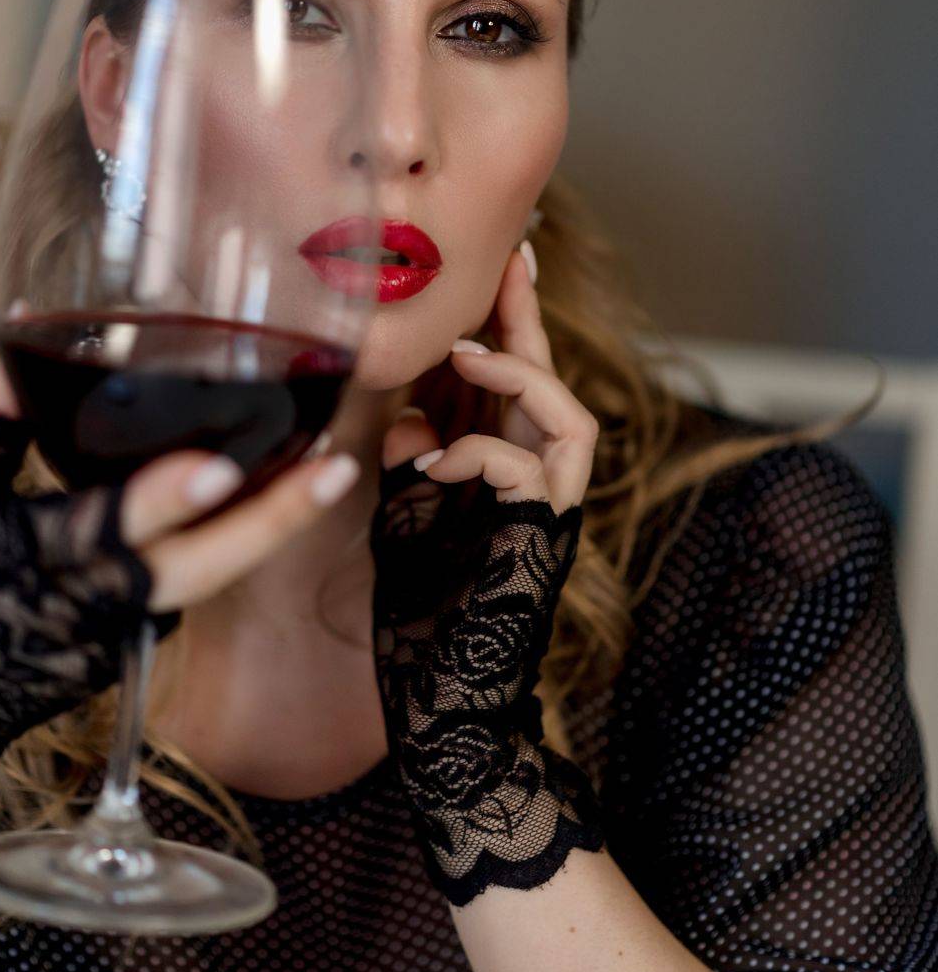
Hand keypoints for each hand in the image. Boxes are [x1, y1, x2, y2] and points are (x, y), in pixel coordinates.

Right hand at [0, 361, 359, 762]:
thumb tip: (28, 321)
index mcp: (36, 556)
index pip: (110, 528)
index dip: (164, 501)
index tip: (218, 471)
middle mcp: (95, 598)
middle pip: (199, 566)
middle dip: (272, 521)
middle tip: (336, 469)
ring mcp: (125, 627)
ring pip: (213, 578)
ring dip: (273, 528)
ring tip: (330, 471)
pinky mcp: (139, 639)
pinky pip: (202, 582)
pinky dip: (244, 541)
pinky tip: (288, 497)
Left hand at [369, 247, 604, 905]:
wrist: (447, 715)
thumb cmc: (423, 624)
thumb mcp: (401, 522)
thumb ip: (410, 465)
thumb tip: (409, 416)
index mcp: (500, 474)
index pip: (510, 383)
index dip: (506, 321)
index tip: (497, 260)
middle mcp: (535, 488)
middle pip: (549, 382)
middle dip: (528, 316)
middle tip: (513, 256)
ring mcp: (545, 517)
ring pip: (570, 417)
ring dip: (519, 375)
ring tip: (467, 351)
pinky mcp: (540, 546)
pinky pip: (531, 473)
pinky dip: (480, 452)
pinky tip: (433, 459)